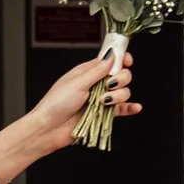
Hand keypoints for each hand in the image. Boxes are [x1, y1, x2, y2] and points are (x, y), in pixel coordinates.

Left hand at [0, 46, 135, 183]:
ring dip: (119, 95)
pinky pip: (121, 110)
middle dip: (120, 79)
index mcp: (87, 72)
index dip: (121, 58)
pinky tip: (135, 108)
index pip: (110, 60)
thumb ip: (97, 70)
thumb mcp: (77, 82)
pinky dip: (130, 108)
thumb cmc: (56, 103)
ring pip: (123, 92)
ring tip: (103, 102)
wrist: (48, 128)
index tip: (127, 61)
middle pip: (121, 75)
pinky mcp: (103, 114)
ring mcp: (100, 99)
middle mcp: (96, 84)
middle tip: (108, 86)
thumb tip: (112, 54)